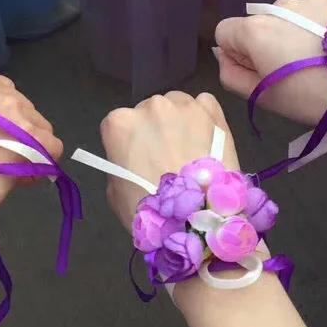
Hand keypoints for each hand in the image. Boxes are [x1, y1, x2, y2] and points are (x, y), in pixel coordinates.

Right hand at [100, 91, 239, 231]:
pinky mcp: (211, 109)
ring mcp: (183, 104)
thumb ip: (120, 162)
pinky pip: (205, 105)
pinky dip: (206, 118)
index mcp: (119, 123)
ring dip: (181, 121)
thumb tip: (135, 157)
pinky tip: (208, 141)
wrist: (196, 221)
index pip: (121, 124)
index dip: (132, 142)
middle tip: (168, 156)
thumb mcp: (116, 191)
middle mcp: (150, 105)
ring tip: (192, 150)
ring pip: (178, 104)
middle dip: (158, 129)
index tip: (141, 159)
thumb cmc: (148, 212)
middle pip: (151, 111)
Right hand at [215, 0, 326, 126]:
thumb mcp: (264, 97)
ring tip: (320, 58)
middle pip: (259, 22)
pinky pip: (316, 10)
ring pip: (289, 15)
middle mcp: (280, 5)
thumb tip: (224, 57)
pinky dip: (321, 24)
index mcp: (256, 29)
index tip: (261, 72)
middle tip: (294, 70)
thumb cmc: (313, 99)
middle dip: (269, 42)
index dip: (237, 54)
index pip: (225, 32)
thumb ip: (232, 75)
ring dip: (296, 32)